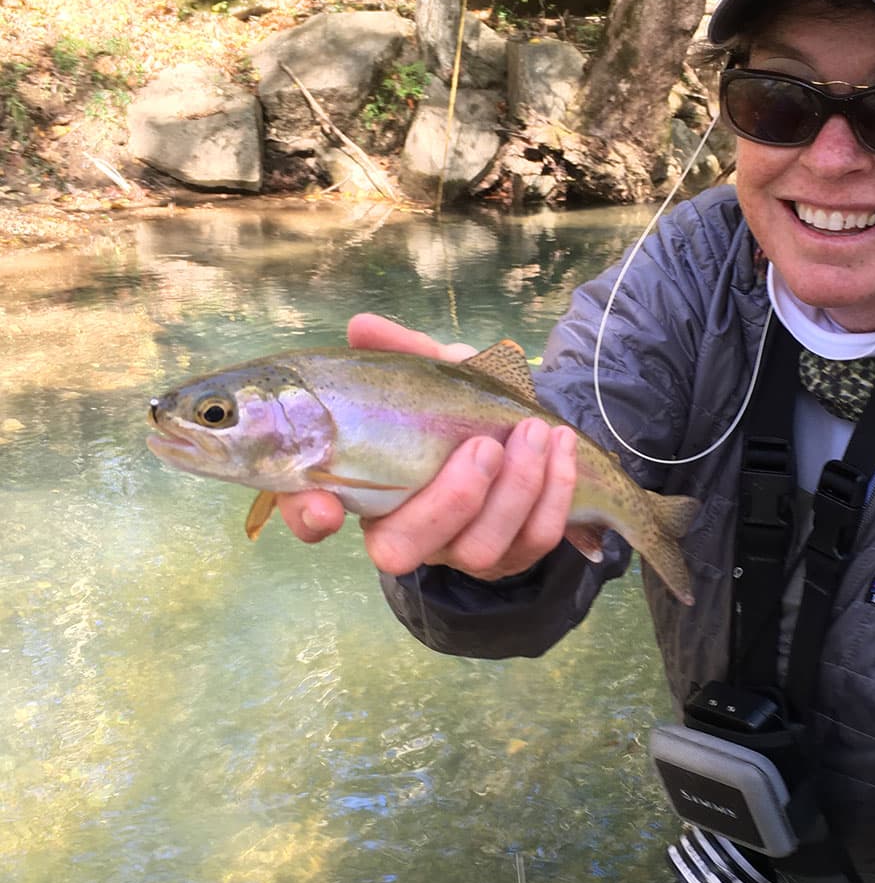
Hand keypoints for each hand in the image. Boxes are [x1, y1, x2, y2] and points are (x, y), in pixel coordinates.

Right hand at [275, 314, 578, 579]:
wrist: (525, 432)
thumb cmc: (463, 408)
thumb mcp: (435, 377)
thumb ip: (402, 353)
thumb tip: (364, 326)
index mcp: (364, 487)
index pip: (309, 518)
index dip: (307, 518)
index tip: (324, 508)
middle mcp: (404, 531)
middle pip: (403, 548)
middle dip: (450, 499)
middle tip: (486, 445)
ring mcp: (458, 551)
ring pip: (479, 548)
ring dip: (515, 489)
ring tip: (535, 431)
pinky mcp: (513, 556)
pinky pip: (534, 539)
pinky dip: (553, 491)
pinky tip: (560, 445)